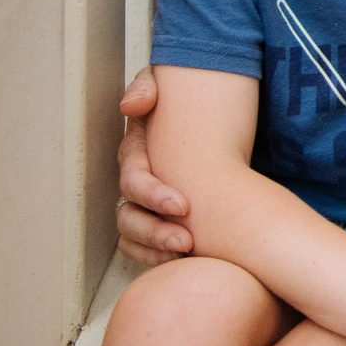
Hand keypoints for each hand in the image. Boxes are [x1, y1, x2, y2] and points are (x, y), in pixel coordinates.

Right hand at [115, 67, 194, 264]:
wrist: (215, 115)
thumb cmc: (189, 101)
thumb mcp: (168, 84)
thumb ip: (148, 86)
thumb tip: (133, 106)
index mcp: (137, 153)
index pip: (133, 181)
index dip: (153, 195)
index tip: (183, 205)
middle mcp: (137, 182)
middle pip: (130, 218)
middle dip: (155, 231)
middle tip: (188, 240)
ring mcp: (144, 204)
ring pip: (134, 237)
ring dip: (156, 249)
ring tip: (189, 253)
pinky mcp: (159, 220)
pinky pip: (143, 249)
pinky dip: (156, 257)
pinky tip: (184, 261)